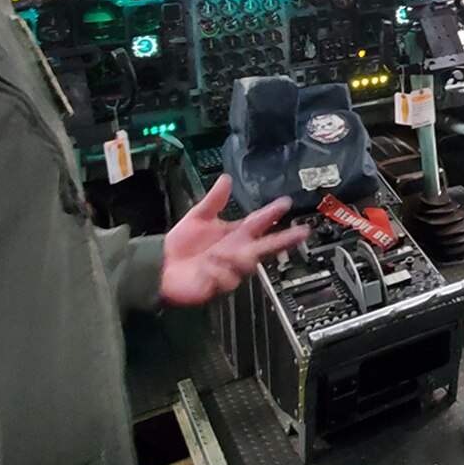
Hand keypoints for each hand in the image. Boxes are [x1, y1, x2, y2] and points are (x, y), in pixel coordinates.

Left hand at [159, 177, 309, 307]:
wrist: (162, 267)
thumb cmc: (181, 245)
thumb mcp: (197, 217)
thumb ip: (213, 199)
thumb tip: (225, 179)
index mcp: (235, 234)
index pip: (259, 222)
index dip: (272, 213)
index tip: (285, 203)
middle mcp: (238, 251)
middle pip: (268, 246)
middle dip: (285, 239)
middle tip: (301, 232)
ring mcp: (231, 269)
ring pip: (247, 263)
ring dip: (234, 258)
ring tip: (216, 255)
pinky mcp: (220, 284)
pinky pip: (226, 278)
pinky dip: (215, 272)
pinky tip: (205, 268)